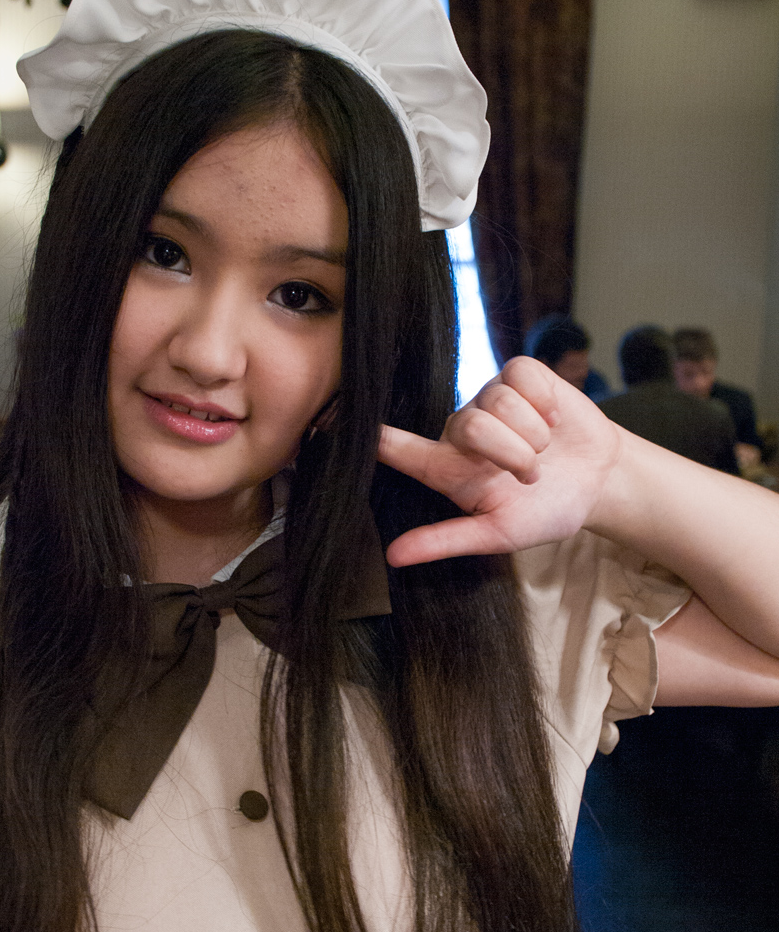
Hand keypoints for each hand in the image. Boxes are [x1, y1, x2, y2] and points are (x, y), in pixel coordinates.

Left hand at [377, 357, 621, 565]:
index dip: (377, 437)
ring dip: (535, 434)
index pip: (400, 449)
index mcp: (447, 467)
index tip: (333, 424)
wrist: (597, 483)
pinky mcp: (520, 374)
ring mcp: (490, 396)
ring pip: (502, 401)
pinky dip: (546, 402)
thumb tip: (393, 556)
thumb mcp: (498, 533)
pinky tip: (553, 419)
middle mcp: (462, 428)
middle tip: (529, 475)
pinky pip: (523, 375)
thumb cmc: (543, 510)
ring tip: (544, 450)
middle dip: (513, 454)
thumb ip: (447, 541)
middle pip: (473, 425)